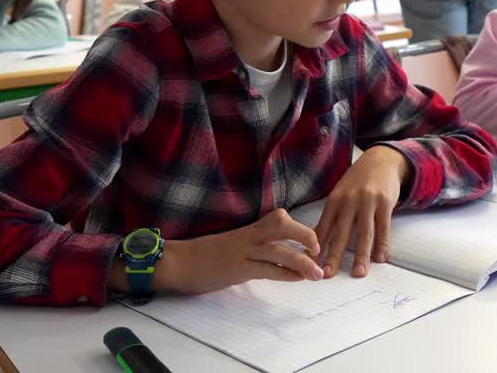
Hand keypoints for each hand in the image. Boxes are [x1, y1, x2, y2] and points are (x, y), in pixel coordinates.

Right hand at [153, 209, 322, 295]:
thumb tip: (269, 254)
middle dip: (305, 234)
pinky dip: (286, 273)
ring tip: (317, 273)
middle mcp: (247, 236)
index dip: (297, 226)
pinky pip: (267, 269)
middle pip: (282, 225)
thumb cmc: (203, 257)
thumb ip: (250, 246)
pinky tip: (298, 278)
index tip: (310, 241)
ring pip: (279, 249)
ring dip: (303, 261)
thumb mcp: (230, 246)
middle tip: (318, 249)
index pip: (276, 218)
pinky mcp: (237, 268)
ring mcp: (242, 251)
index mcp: (247, 230)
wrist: (178, 263)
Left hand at [313, 146, 408, 278]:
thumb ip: (332, 216)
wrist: (380, 160)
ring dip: (361, 255)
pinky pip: (383, 227)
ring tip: (359, 273)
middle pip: (341, 233)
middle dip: (334, 255)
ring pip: (364, 233)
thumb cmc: (357, 182)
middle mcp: (349, 201)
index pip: (323, 228)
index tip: (309, 265)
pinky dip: (382, 244)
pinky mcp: (385, 202)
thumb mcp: (340, 194)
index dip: (316, 247)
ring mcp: (368, 202)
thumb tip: (317, 243)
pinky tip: (380, 258)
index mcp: (334, 201)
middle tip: (328, 274)